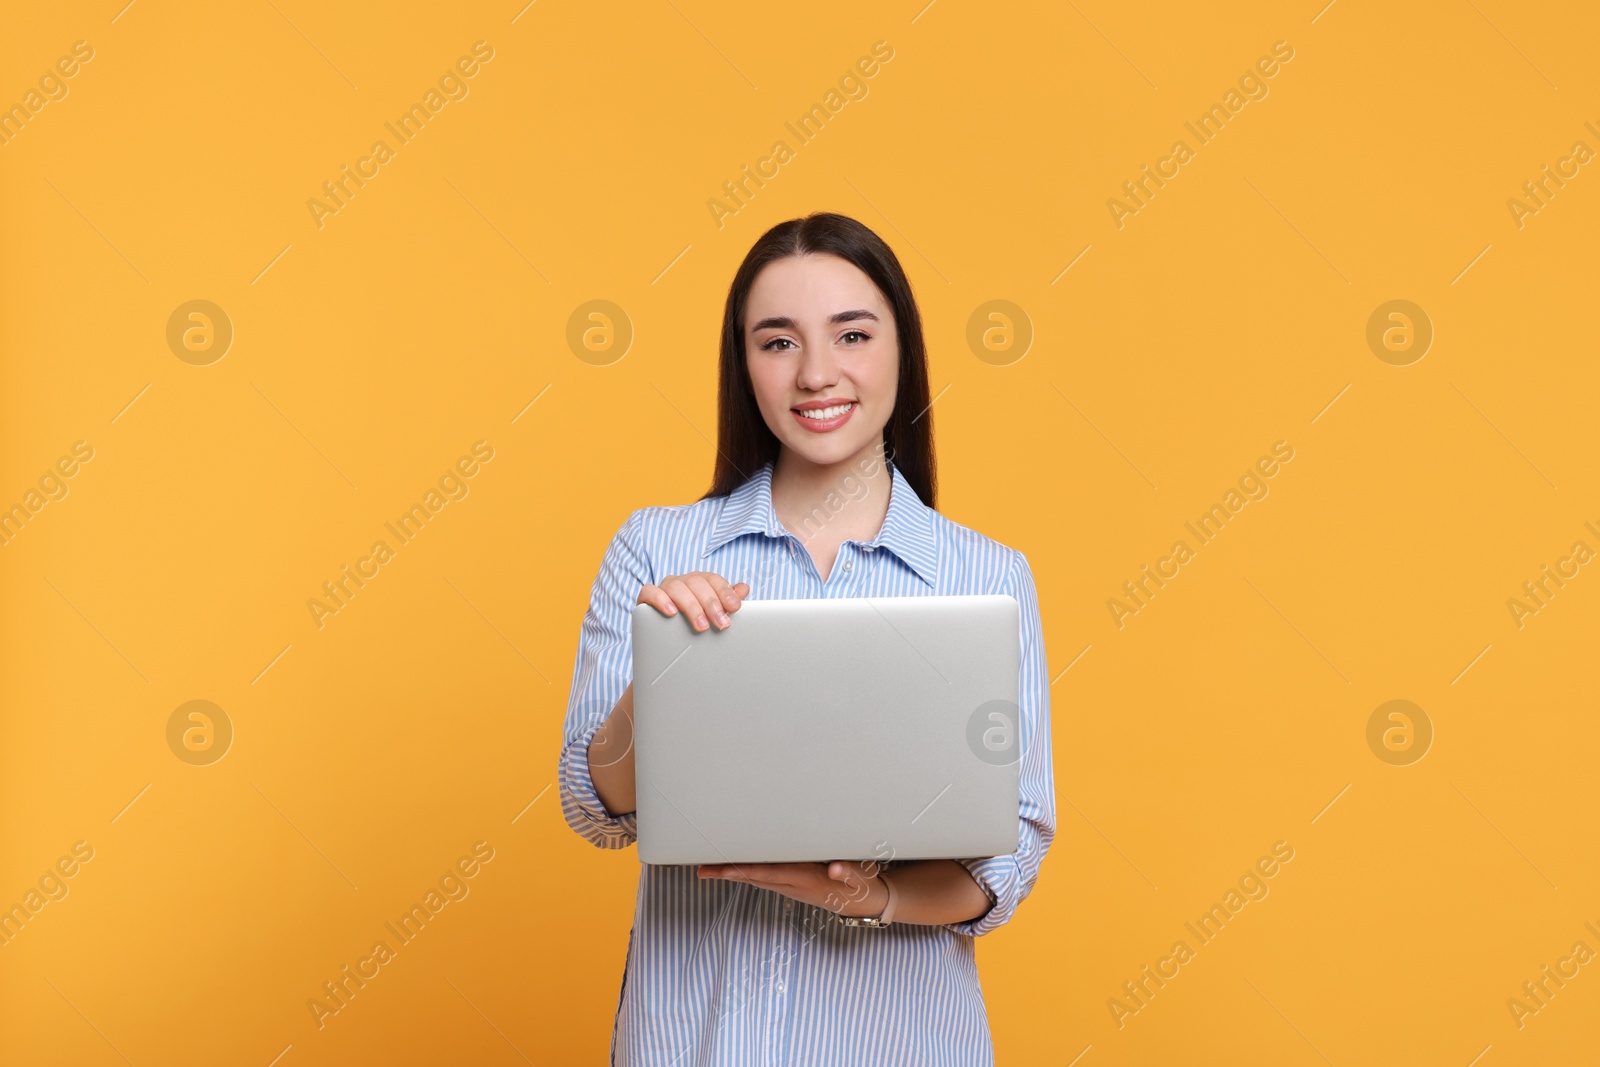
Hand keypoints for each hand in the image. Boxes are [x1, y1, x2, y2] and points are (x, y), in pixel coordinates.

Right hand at [638, 572, 749, 631]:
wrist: (664, 643)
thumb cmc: (692, 626)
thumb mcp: (712, 615)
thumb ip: (726, 602)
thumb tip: (743, 588)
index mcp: (699, 582)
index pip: (713, 579)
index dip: (725, 592)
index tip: (735, 607)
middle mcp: (681, 581)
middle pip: (696, 583)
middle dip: (711, 603)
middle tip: (722, 624)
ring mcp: (663, 588)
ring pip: (676, 587)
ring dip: (691, 606)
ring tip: (701, 626)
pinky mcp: (645, 599)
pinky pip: (650, 591)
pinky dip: (661, 600)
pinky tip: (672, 612)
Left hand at [697, 860, 888, 916]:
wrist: (866, 903)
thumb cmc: (863, 885)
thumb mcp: (862, 878)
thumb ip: (850, 872)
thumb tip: (835, 870)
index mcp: (806, 880)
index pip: (771, 874)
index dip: (746, 870)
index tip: (724, 869)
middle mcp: (793, 886)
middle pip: (755, 878)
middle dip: (728, 873)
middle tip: (701, 869)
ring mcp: (791, 887)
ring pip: (756, 879)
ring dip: (732, 873)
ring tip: (708, 868)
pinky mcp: (793, 885)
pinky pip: (764, 879)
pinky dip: (746, 873)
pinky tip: (733, 869)